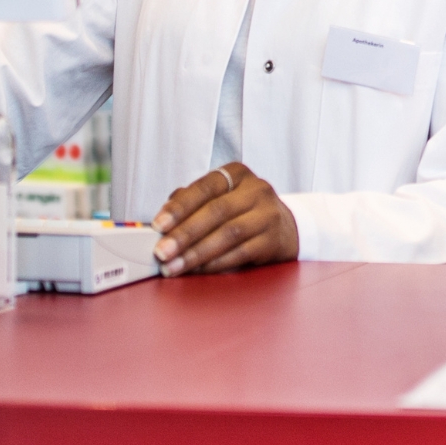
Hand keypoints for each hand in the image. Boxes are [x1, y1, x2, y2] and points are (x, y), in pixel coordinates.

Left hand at [150, 163, 299, 274]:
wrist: (286, 228)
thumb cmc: (242, 212)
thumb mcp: (220, 197)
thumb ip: (191, 202)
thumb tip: (163, 218)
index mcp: (237, 174)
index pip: (204, 188)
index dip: (179, 207)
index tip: (158, 225)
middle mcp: (256, 190)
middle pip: (216, 211)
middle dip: (185, 234)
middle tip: (162, 252)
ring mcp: (268, 214)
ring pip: (228, 233)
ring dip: (197, 253)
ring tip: (174, 266)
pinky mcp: (274, 240)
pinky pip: (241, 253)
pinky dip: (216, 263)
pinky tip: (198, 270)